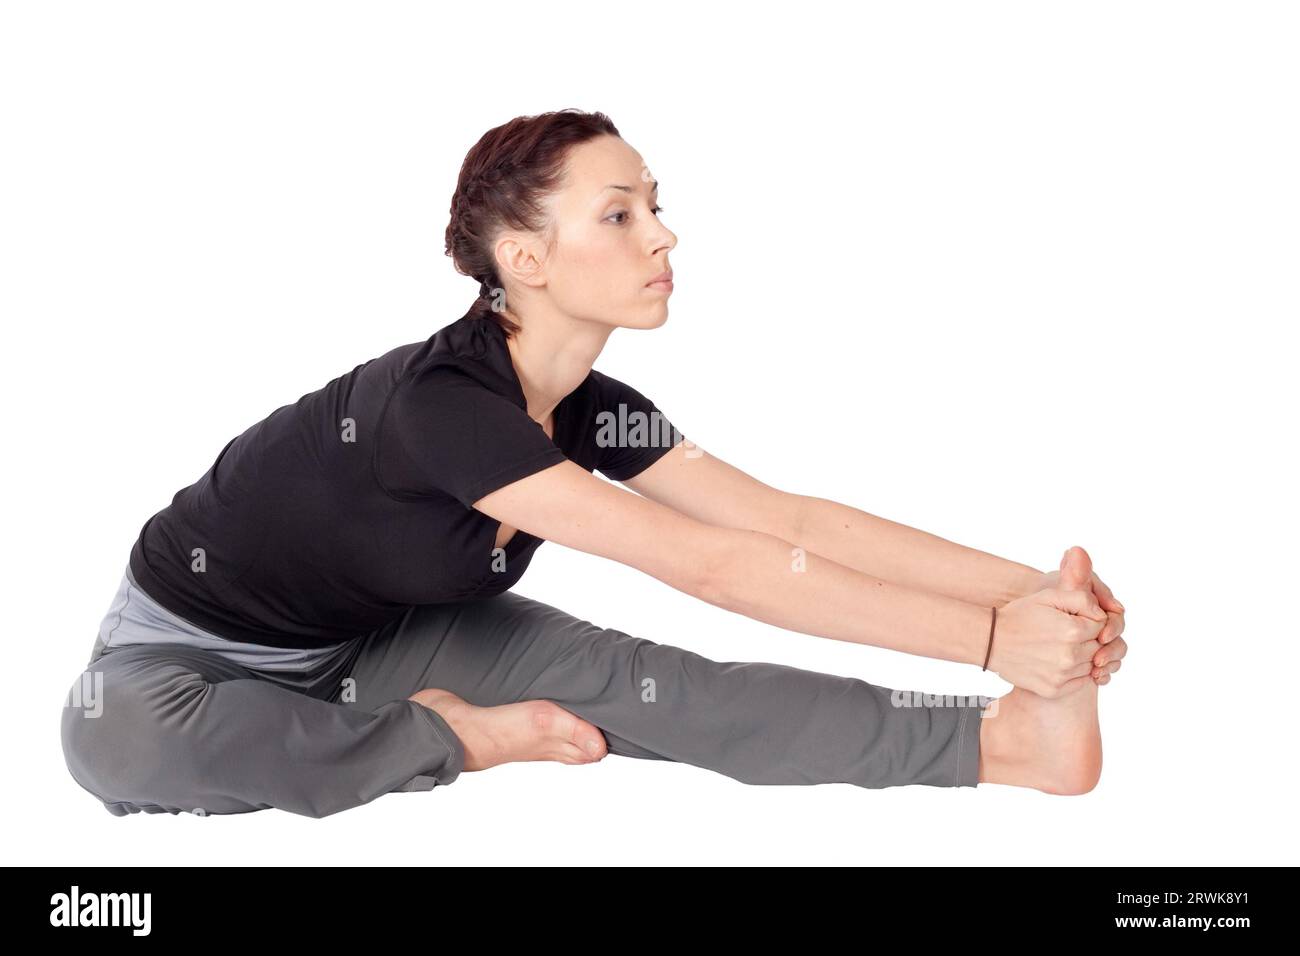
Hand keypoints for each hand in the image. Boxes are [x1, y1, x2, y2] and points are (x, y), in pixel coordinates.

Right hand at [1028, 549, 1125, 684]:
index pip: (1102, 625)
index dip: (1089, 620)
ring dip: (1082, 656)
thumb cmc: (1020, 615)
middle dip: (1087, 638)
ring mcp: (1062, 675)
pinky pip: (1080, 682)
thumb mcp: (1048, 597)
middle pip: (1099, 647)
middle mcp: (1071, 656)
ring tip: (1060, 647)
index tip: (1073, 619)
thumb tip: (1102, 613)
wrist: (991, 641)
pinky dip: (1074, 673)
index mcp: (1073, 630)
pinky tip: (1058, 662)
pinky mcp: (1054, 690)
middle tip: (1065, 633)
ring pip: (1091, 665)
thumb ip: (1081, 598)